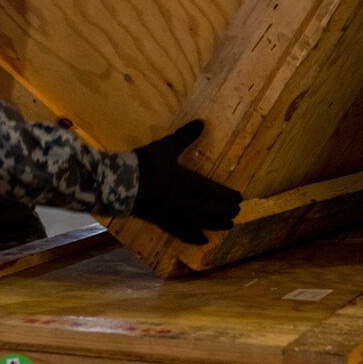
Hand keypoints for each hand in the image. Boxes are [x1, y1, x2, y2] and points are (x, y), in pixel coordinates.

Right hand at [129, 120, 241, 244]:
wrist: (122, 184)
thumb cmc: (146, 164)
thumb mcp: (167, 147)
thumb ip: (185, 136)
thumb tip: (201, 122)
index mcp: (190, 183)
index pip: (216, 192)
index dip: (229, 196)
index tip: (239, 198)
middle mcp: (187, 201)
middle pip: (212, 209)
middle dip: (226, 211)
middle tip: (237, 212)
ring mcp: (176, 215)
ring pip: (202, 222)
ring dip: (216, 224)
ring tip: (229, 226)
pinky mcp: (164, 223)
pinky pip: (183, 233)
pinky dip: (195, 237)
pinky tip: (203, 241)